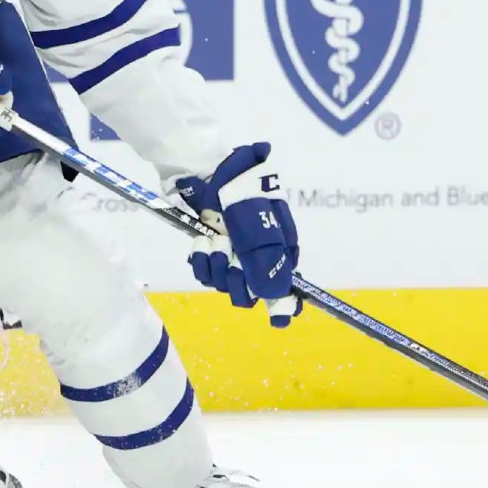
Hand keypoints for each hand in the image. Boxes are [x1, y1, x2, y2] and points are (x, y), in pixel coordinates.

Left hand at [175, 143, 300, 326]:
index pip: (286, 286)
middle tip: (232, 258)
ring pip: (224, 284)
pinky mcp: (210, 249)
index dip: (283, 304)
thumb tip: (275, 295)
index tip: (278, 318)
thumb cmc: (240, 191)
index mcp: (280, 248)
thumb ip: (266, 262)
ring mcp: (233, 253)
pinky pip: (204, 273)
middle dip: (238, 280)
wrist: (207, 168)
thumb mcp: (258, 226)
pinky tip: (201, 241)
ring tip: (214, 240)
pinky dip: (200, 259)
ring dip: (217, 264)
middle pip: (251, 293)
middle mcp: (258, 255)